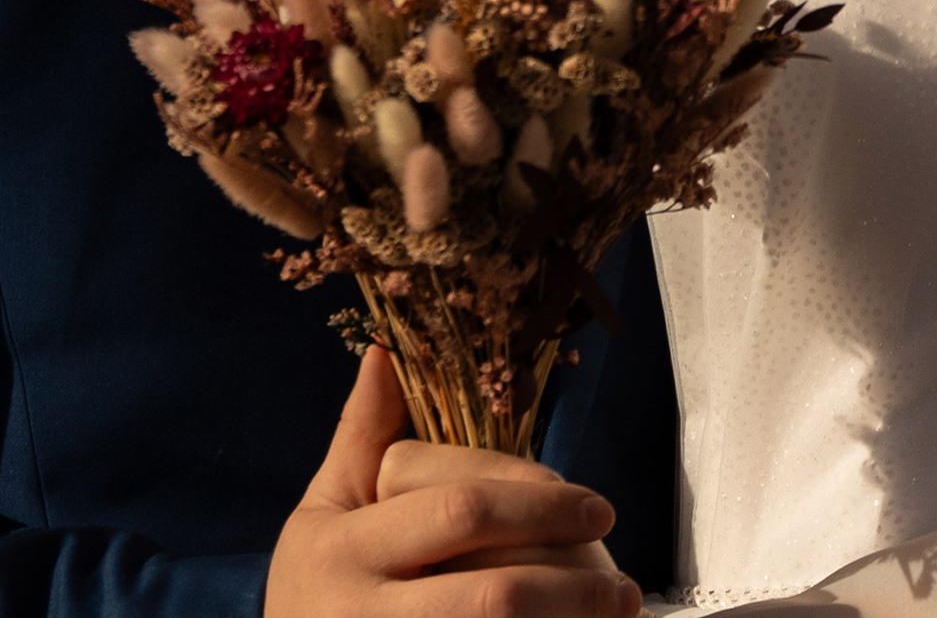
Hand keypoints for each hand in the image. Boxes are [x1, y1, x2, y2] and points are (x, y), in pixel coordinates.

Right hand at [267, 350, 640, 617]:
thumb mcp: (325, 511)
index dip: (536, 503)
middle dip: (570, 577)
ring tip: (621, 607)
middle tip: (620, 564)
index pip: (458, 512)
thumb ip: (362, 437)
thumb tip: (387, 347)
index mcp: (343, 550)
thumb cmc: (316, 590)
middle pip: (495, 594)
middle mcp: (362, 615)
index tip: (594, 502)